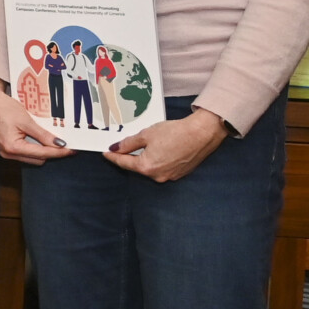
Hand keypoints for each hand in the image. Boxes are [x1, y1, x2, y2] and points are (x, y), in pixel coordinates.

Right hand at [0, 71, 70, 164]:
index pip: (42, 154)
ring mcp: (6, 151)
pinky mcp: (6, 147)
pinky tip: (40, 137)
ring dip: (43, 149)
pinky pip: (25, 151)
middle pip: (38, 159)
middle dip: (52, 152)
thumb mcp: (26, 120)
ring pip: (32, 156)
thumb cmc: (2, 108)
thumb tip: (59, 144)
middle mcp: (8, 153)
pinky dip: (35, 146)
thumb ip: (42, 135)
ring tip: (53, 138)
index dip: (59, 152)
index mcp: (12, 148)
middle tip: (65, 142)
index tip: (72, 149)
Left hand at [104, 109, 227, 182]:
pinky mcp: (180, 173)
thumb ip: (128, 143)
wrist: (202, 133)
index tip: (106, 153)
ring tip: (142, 147)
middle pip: (137, 167)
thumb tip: (116, 148)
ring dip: (145, 158)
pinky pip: (163, 167)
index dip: (113, 156)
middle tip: (121, 148)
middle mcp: (158, 176)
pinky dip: (158, 160)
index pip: (124, 163)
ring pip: (151, 167)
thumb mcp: (146, 135)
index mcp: (147, 167)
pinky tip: (159, 150)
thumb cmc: (176, 132)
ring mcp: (170, 176)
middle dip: (129, 157)